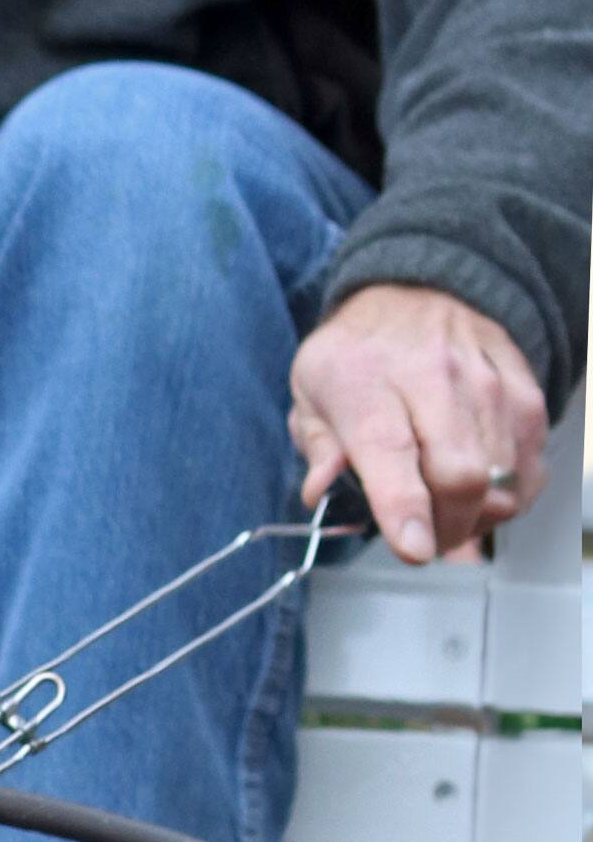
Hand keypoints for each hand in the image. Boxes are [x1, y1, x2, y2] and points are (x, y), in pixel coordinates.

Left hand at [289, 284, 547, 563]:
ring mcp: (487, 382)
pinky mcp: (522, 387)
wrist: (412, 291)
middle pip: (463, 476)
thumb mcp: (310, 394)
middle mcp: (435, 381)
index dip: (407, 511)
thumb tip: (320, 491)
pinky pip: (531, 457)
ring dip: (479, 516)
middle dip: (447, 527)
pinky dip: (511, 491)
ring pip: (503, 474)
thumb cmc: (354, 356)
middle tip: (427, 540)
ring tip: (450, 517)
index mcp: (368, 387)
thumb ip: (316, 446)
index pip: (393, 456)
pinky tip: (484, 494)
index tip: (415, 549)